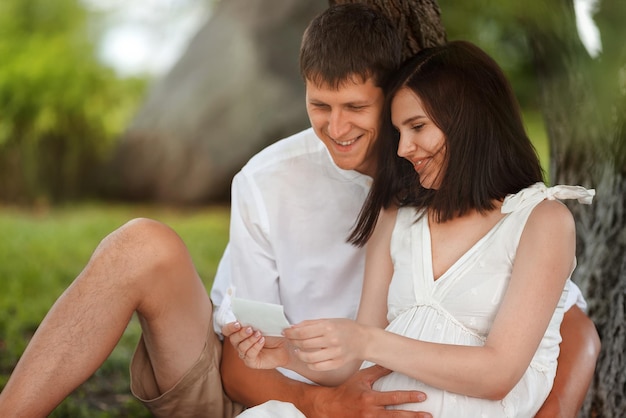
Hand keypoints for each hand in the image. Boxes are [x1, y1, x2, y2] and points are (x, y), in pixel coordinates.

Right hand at [223, 322, 290, 369]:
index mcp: (239, 332)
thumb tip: (249, 315)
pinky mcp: (251, 362)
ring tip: (260, 334)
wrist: (285, 345)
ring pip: (241, 347)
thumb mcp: (264, 324)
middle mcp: (240, 344)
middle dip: (241, 333)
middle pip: (233, 339)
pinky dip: (255, 347)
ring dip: (250, 340)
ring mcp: (244, 354)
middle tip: (251, 329)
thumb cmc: (273, 333)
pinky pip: (249, 355)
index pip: (227, 330)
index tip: (238, 324)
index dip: (230, 327)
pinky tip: (262, 341)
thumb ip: (255, 320)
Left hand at [284, 318, 365, 370]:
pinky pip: (317, 366)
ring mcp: (334, 353)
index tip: (286, 332)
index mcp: (328, 327)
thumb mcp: (329, 320)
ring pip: (309, 357)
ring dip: (299, 354)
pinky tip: (308, 359)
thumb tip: (294, 327)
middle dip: (293, 342)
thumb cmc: (346, 328)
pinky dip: (309, 363)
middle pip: (304, 343)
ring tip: (298, 350)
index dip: (291, 333)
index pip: (303, 332)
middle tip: (290, 340)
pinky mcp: (337, 363)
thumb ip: (311, 323)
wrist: (364, 340)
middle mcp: (331, 340)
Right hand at [301, 365, 430, 417]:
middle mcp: (370, 413)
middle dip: (414, 416)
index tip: (423, 396)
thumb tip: (391, 362)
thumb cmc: (346, 391)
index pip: (393, 398)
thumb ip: (377, 371)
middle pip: (397, 416)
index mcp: (370, 398)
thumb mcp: (360, 378)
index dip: (409, 397)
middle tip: (429, 415)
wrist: (328, 407)